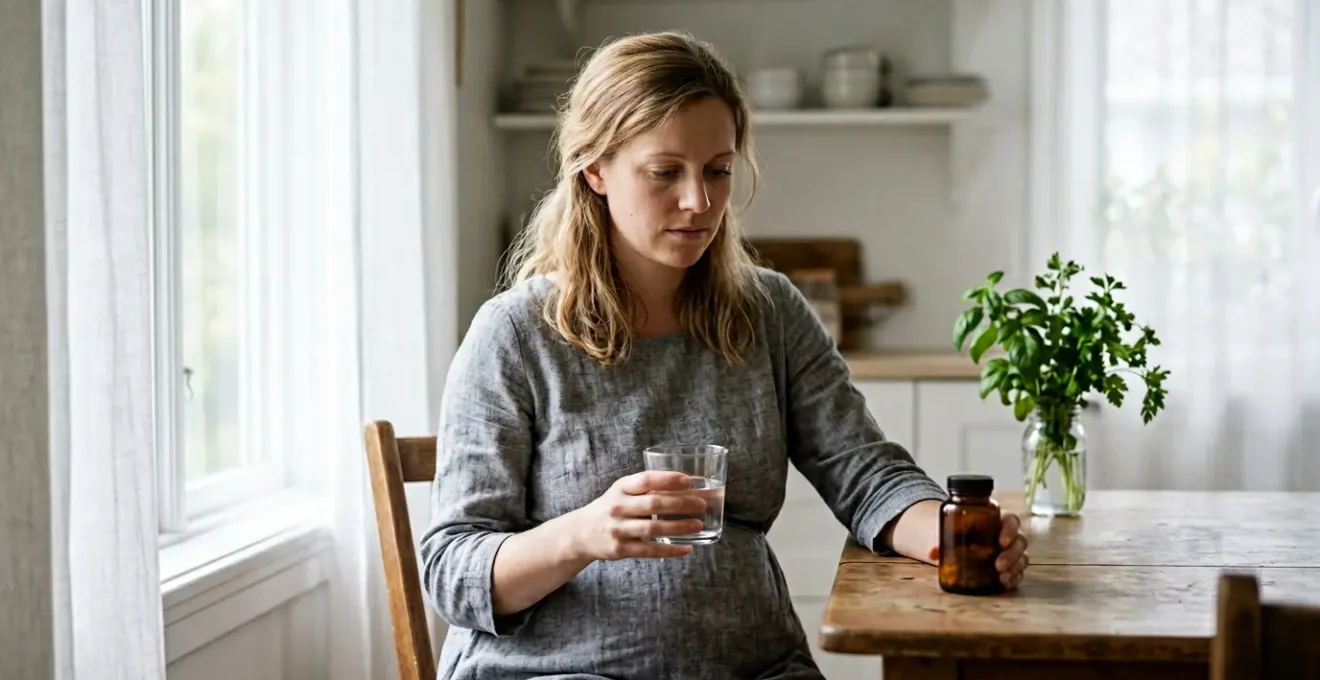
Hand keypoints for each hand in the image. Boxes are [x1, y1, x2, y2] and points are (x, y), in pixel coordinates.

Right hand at [565, 470, 706, 560]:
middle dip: (680, 504)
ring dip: (679, 527)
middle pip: (653, 504)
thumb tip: (690, 482)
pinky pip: (649, 551)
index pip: (645, 480)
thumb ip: (649, 487)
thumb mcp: (623, 492)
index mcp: (620, 488)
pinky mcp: (620, 549)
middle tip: (701, 504)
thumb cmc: (611, 508)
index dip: (668, 479)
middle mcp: (617, 507)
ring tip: (698, 525)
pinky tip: (687, 548)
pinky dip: (670, 550)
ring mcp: (618, 530)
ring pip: (653, 529)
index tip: (688, 481)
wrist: (581, 533)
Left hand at [927, 513, 1029, 590]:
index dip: (1010, 529)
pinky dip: (1014, 578)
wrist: (954, 545)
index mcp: (995, 522)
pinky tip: (1005, 583)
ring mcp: (1009, 553)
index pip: (1011, 521)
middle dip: (1012, 553)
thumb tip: (933, 552)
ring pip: (1022, 558)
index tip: (1001, 541)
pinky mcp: (1009, 568)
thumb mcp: (949, 533)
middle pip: (1020, 541)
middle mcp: (1006, 537)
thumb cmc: (956, 534)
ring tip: (1001, 576)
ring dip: (1015, 567)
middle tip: (998, 564)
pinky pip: (1018, 573)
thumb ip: (942, 540)